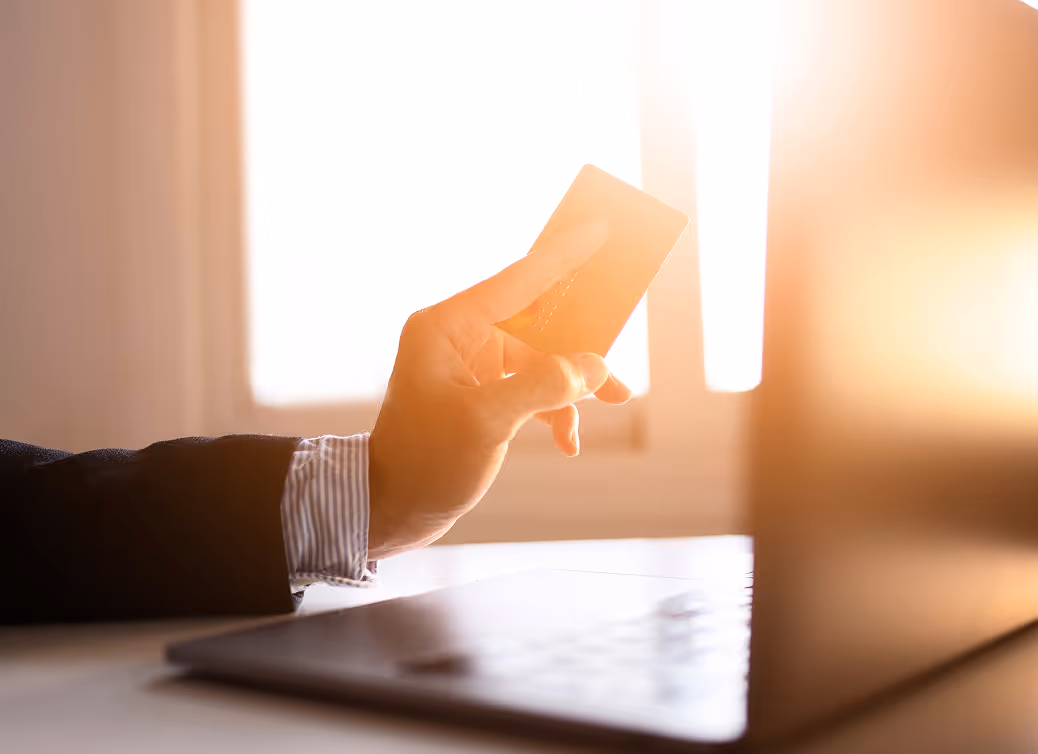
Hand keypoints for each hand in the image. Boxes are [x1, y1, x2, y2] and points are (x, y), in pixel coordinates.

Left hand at [367, 222, 632, 558]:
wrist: (394, 510)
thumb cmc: (425, 462)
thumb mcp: (486, 422)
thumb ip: (543, 386)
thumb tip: (593, 367)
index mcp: (446, 326)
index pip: (517, 280)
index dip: (562, 256)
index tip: (600, 228)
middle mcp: (458, 337)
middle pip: (536, 320)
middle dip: (580, 340)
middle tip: (620, 325)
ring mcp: (471, 365)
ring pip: (541, 358)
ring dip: (574, 384)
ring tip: (617, 399)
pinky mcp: (481, 394)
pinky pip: (531, 387)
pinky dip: (555, 409)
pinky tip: (569, 441)